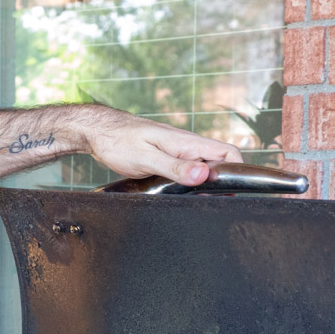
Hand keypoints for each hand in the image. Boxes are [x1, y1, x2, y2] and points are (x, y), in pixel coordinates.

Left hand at [84, 108, 243, 185]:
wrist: (98, 131)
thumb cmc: (118, 141)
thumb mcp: (146, 158)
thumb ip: (175, 167)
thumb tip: (204, 175)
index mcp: (187, 143)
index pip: (228, 154)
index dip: (236, 172)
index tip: (229, 192)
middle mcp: (187, 145)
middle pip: (219, 163)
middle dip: (221, 183)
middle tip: (211, 202)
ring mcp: (177, 151)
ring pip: (203, 167)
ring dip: (204, 184)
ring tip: (197, 200)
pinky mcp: (167, 157)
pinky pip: (187, 169)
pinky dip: (190, 182)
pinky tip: (182, 193)